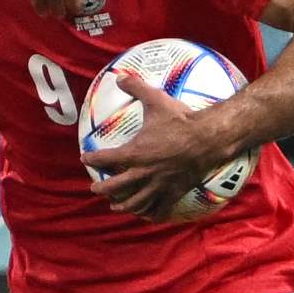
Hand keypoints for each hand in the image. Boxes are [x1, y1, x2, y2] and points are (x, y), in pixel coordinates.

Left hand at [83, 65, 239, 220]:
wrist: (208, 139)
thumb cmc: (181, 120)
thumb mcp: (156, 100)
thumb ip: (136, 87)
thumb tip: (120, 76)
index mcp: (135, 153)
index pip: (105, 159)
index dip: (92, 159)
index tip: (85, 158)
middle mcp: (143, 173)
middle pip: (115, 187)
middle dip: (102, 189)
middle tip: (95, 188)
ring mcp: (158, 185)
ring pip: (135, 202)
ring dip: (122, 205)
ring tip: (116, 205)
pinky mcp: (174, 192)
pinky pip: (160, 209)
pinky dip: (152, 214)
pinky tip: (148, 216)